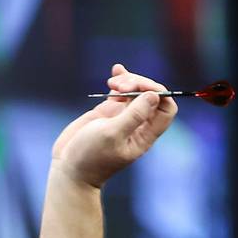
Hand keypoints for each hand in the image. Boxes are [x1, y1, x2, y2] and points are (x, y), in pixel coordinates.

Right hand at [51, 63, 176, 186]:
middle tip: (119, 86)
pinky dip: (120, 80)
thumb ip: (134, 115)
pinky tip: (116, 69)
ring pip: (136, 91)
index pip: (166, 109)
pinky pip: (119, 93)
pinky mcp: (108, 112)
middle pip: (152, 96)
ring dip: (128, 80)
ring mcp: (124, 117)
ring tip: (112, 82)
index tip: (140, 87)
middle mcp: (139, 124)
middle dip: (139, 83)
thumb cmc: (91, 156)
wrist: (70, 168)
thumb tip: (154, 95)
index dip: (159, 92)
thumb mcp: (112, 134)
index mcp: (146, 134)